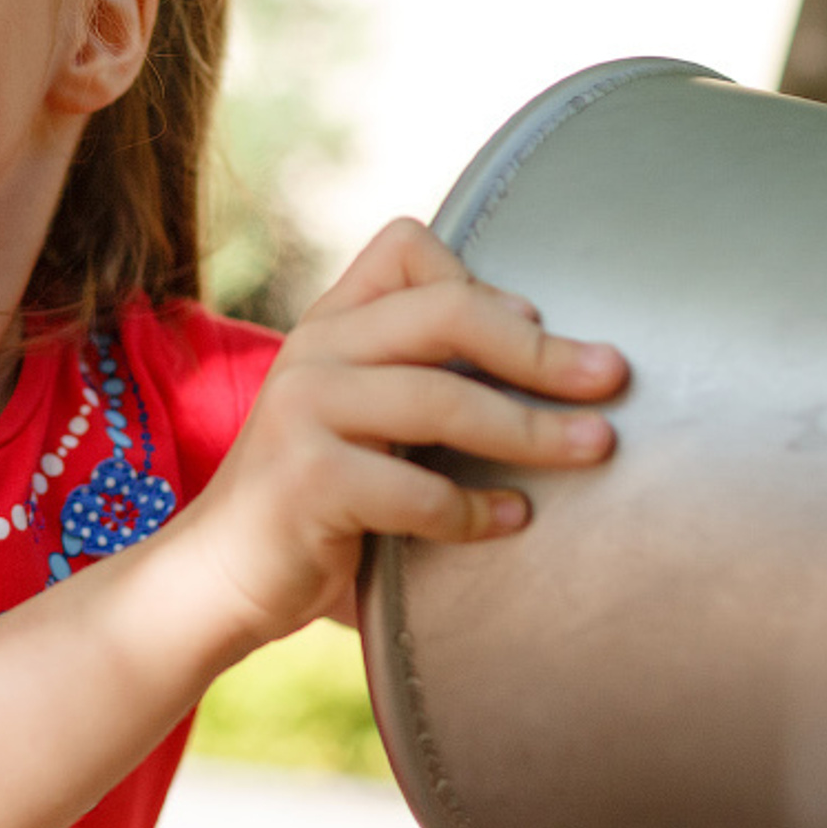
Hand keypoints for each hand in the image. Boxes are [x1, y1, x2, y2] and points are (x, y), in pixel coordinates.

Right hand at [181, 217, 625, 650]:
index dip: (481, 280)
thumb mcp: (357, 419)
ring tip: (595, 449)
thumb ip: (419, 383)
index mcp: (329, 325)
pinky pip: (417, 489)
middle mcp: (312, 351)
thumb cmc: (314, 504)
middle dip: (540, 349)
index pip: (407, 250)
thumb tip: (558, 369)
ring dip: (532, 429)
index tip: (538, 324)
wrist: (216, 577)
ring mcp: (302, 410)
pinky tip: (512, 522)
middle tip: (611, 378)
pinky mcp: (306, 480)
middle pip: (446, 312)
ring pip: (441, 399)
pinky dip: (477, 511)